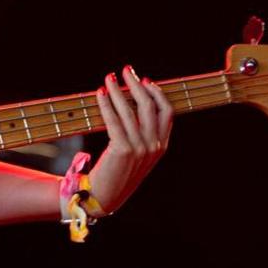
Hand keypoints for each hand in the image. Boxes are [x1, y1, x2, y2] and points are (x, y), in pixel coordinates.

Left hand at [88, 65, 171, 214]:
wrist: (103, 197)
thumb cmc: (117, 173)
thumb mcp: (137, 155)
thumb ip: (142, 135)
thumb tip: (133, 104)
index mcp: (162, 146)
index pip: (167, 112)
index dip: (157, 93)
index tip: (145, 80)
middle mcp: (154, 146)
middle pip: (149, 106)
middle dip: (137, 85)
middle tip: (125, 71)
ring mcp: (140, 148)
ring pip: (130, 110)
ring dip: (118, 90)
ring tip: (109, 78)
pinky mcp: (123, 150)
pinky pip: (114, 120)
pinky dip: (106, 103)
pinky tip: (100, 93)